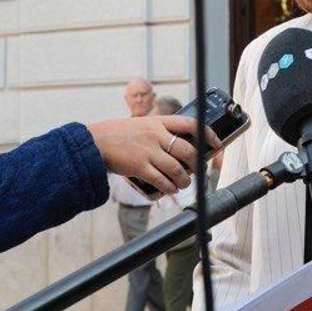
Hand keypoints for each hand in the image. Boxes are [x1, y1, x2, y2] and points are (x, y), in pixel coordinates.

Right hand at [89, 113, 215, 194]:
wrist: (95, 142)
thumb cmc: (118, 134)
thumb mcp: (142, 124)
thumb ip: (160, 131)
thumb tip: (179, 144)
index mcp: (158, 121)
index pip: (190, 123)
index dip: (208, 134)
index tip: (216, 144)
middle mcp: (156, 135)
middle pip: (187, 151)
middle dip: (197, 164)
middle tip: (197, 170)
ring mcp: (148, 151)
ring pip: (177, 169)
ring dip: (184, 180)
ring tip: (184, 183)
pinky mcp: (139, 166)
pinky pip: (161, 180)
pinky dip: (170, 187)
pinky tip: (171, 189)